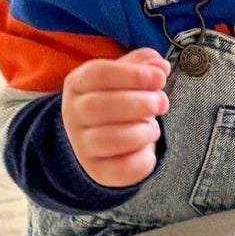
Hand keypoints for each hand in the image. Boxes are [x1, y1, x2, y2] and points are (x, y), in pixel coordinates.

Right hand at [62, 47, 170, 189]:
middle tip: (162, 103)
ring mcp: (81, 145)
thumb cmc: (118, 97)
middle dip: (139, 104)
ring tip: (153, 128)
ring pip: (107, 140)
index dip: (133, 75)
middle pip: (98, 107)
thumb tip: (160, 66)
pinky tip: (149, 149)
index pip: (98, 74)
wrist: (100, 135)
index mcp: (78, 84)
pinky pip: (120, 170)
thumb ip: (144, 64)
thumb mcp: (127, 74)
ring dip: (141, 132)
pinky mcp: (97, 171)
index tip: (160, 78)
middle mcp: (73, 114)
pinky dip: (142, 160)